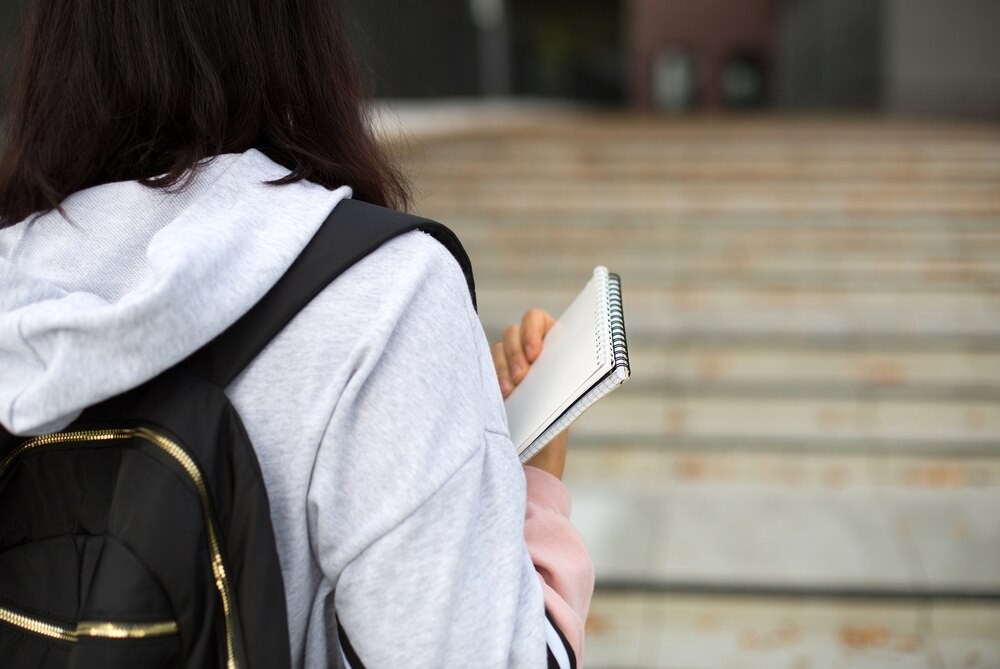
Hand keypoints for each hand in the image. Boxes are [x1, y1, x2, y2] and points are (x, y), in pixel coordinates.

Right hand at [491, 308, 567, 478]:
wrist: (544, 442)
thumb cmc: (561, 413)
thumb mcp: (568, 391)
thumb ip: (564, 373)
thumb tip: (566, 362)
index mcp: (552, 339)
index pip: (536, 319)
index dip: (532, 331)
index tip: (535, 354)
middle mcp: (529, 345)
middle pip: (513, 332)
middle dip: (515, 353)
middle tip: (522, 376)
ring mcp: (510, 359)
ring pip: (498, 349)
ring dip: (504, 367)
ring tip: (512, 390)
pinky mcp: (496, 374)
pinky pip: (488, 367)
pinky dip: (495, 378)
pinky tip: (503, 394)